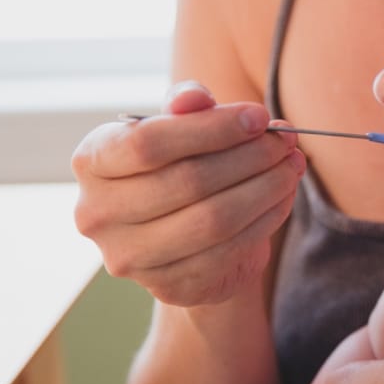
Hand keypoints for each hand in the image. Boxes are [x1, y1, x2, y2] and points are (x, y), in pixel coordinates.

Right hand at [71, 81, 304, 304]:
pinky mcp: (168, 286)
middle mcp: (97, 213)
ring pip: (213, 220)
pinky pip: (229, 250)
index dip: (211, 128)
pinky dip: (266, 220)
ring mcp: (129, 256)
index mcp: (92, 161)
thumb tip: (195, 97)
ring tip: (292, 166)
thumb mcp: (181, 129)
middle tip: (286, 142)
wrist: (187, 238)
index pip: (148, 143)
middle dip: (249, 157)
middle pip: (187, 181)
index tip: (259, 117)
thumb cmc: (180, 167)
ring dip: (266, 189)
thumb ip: (186, 107)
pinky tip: (282, 197)